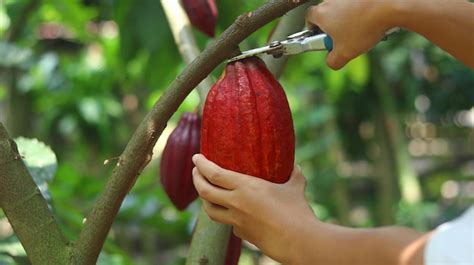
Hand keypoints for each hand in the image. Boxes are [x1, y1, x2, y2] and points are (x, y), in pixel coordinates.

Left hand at [192, 154, 316, 263]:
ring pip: (210, 210)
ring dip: (205, 200)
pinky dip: (227, 217)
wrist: (298, 242)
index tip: (195, 157)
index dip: (201, 165)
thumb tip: (296, 166)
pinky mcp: (243, 234)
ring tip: (206, 192)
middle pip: (204, 191)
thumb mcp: (296, 187)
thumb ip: (294, 175)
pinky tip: (232, 214)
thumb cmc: (297, 212)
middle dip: (196, 180)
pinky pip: (229, 224)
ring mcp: (237, 221)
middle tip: (195, 171)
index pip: (214, 174)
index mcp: (246, 187)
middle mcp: (236, 203)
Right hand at [305, 0, 395, 68]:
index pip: (308, 18)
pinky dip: (362, 11)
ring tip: (363, 30)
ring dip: (349, 18)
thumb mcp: (345, 54)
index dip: (312, 28)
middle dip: (333, 26)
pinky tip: (373, 20)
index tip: (320, 36)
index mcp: (321, 14)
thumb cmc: (364, 28)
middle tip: (344, 38)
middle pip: (326, 12)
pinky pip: (358, 4)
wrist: (389, 6)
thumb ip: (332, 61)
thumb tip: (331, 61)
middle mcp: (331, 0)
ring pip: (343, 8)